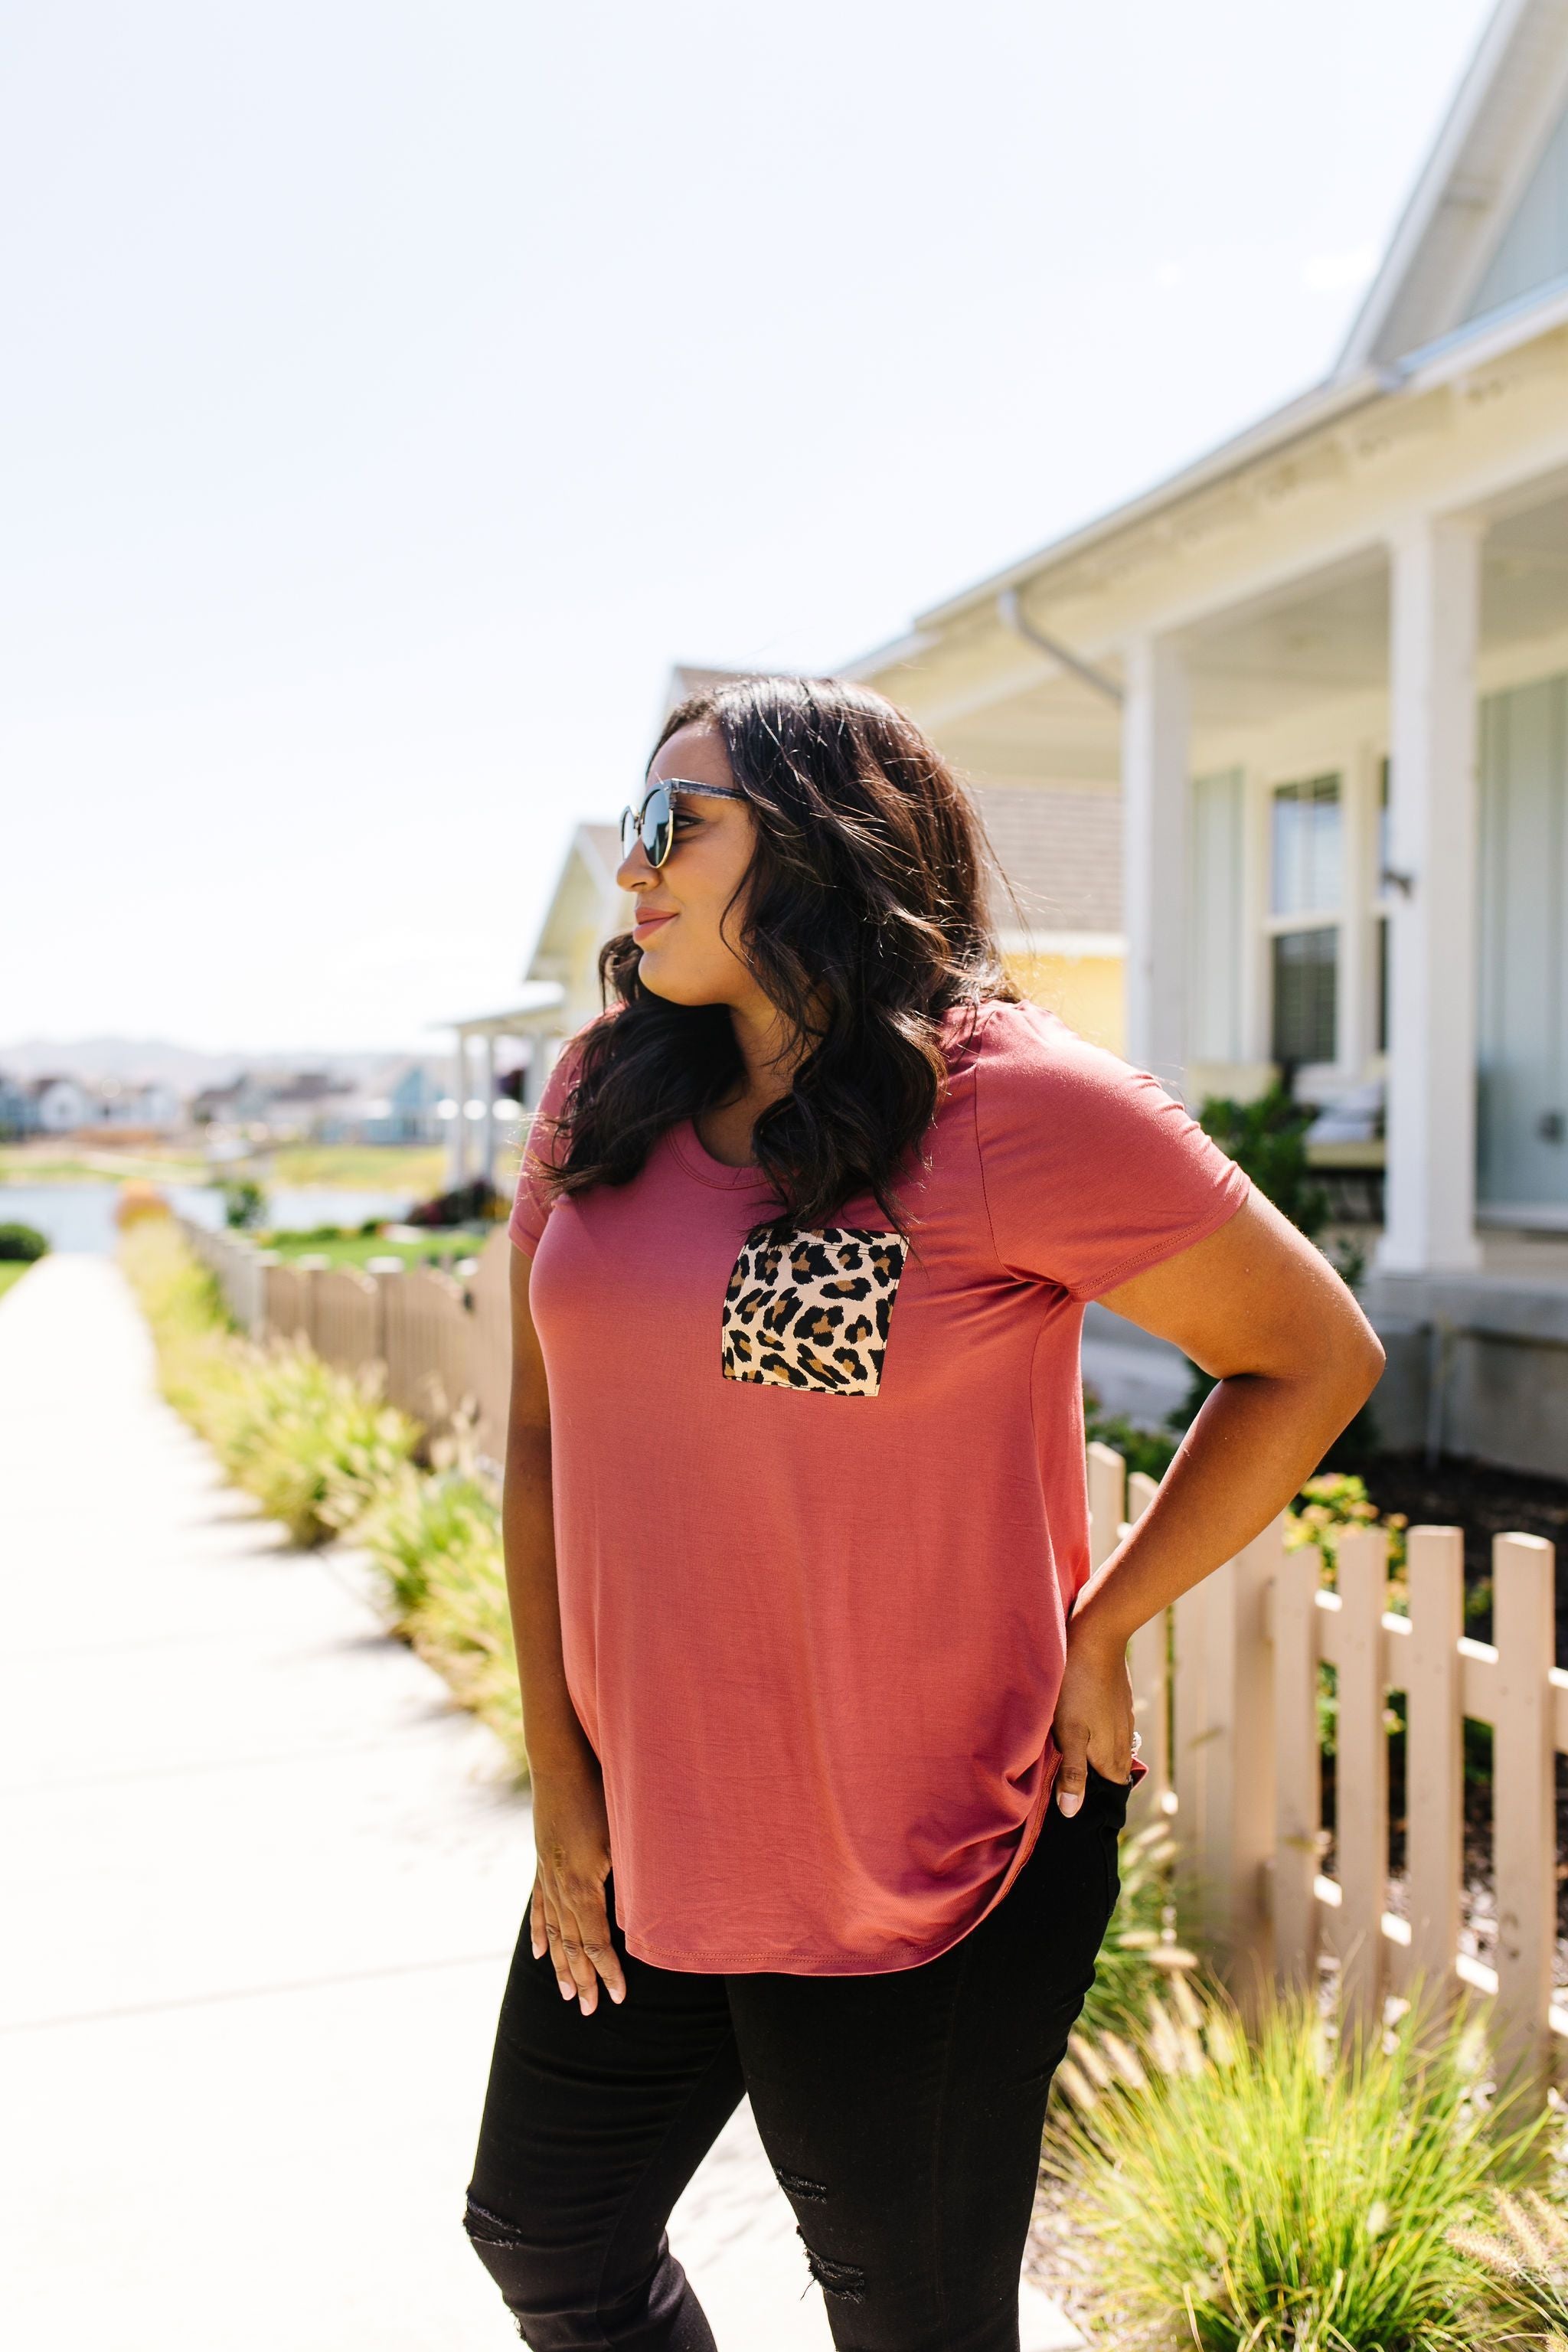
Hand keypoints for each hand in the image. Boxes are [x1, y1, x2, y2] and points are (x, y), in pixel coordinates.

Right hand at [528, 1753, 626, 2014]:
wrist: (560, 1761)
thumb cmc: (601, 1791)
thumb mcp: (625, 1832)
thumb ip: (636, 1874)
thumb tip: (655, 1911)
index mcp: (583, 1883)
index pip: (594, 1941)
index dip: (607, 1971)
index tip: (618, 1997)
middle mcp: (561, 1885)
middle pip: (571, 1944)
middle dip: (581, 1979)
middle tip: (588, 2010)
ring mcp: (548, 1875)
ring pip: (553, 1931)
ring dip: (560, 1965)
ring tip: (565, 1993)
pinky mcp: (542, 1862)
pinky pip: (540, 1906)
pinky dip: (540, 1932)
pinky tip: (539, 1953)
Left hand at [1051, 1616, 1133, 1816]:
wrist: (1097, 1637)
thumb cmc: (1076, 1687)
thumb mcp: (1068, 1734)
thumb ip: (1072, 1774)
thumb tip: (1072, 1813)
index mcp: (1111, 1756)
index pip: (1110, 1791)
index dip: (1094, 1798)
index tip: (1073, 1802)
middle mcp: (1122, 1741)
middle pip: (1112, 1772)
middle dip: (1097, 1780)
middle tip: (1070, 1782)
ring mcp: (1123, 1719)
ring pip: (1112, 1748)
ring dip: (1096, 1755)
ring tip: (1073, 1756)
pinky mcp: (1118, 1701)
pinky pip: (1110, 1728)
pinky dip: (1098, 1733)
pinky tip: (1081, 1724)